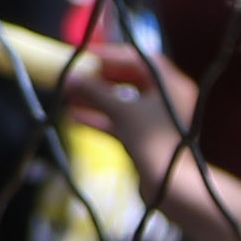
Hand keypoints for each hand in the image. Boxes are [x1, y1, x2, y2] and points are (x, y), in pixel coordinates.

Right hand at [61, 43, 197, 186]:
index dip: (112, 54)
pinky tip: (75, 119)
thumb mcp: (121, 111)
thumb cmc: (151, 142)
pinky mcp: (148, 139)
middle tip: (76, 76)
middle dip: (100, 79)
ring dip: (97, 100)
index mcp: (171, 84)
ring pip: (124, 102)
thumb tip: (69, 77)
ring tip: (69, 97)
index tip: (87, 55)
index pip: (139, 59)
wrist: (170, 186)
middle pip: (130, 80)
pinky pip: (122, 122)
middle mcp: (167, 99)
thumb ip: (94, 92)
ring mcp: (157, 120)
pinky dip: (102, 119)